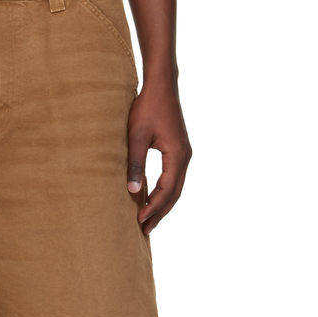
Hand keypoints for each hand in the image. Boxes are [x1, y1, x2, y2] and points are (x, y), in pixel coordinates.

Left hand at [126, 77, 191, 234]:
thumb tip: (132, 191)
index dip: (152, 207)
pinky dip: (164, 191)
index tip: (139, 221)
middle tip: (144, 230)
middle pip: (174, 194)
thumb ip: (135, 164)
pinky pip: (173, 178)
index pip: (166, 190)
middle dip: (159, 212)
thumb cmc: (147, 108)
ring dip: (162, 204)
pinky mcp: (179, 150)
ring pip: (175, 187)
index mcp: (177, 155)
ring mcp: (184, 153)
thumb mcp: (136, 137)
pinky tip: (152, 198)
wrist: (161, 86)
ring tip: (148, 220)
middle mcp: (185, 157)